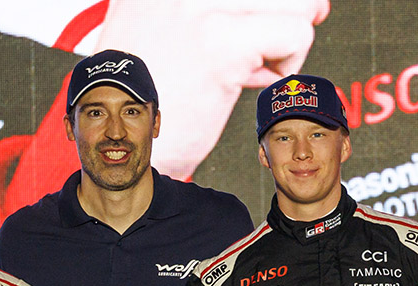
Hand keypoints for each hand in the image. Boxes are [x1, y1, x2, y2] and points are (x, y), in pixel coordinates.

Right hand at [95, 0, 329, 176]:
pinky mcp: (223, 44)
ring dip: (286, 35)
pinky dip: (290, 61)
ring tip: (256, 63)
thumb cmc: (148, 92)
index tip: (255, 27)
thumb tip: (296, 0)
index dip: (260, 5)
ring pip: (295, 1)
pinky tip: (258, 78)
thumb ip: (216, 8)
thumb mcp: (167, 28)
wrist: (121, 139)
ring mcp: (200, 8)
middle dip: (286, 11)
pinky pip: (295, 32)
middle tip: (268, 42)